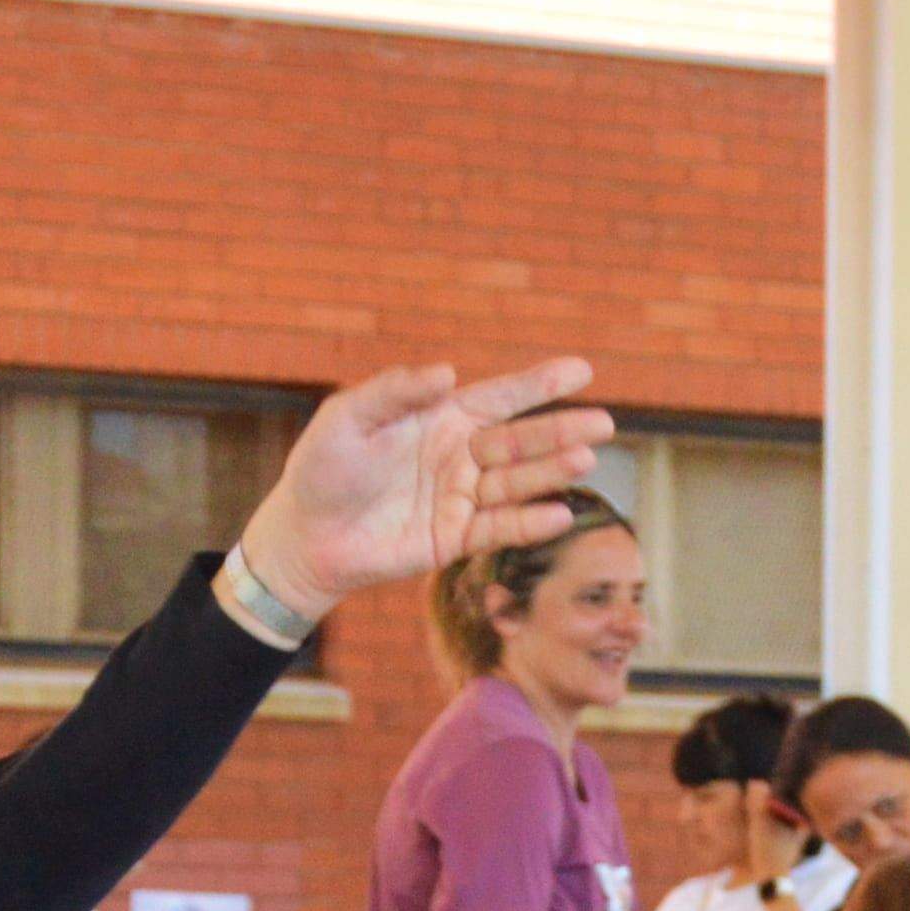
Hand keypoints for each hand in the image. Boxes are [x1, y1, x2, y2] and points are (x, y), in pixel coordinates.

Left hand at [238, 357, 614, 616]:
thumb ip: (395, 392)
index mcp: (441, 418)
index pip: (501, 397)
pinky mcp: (456, 540)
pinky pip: (499, 529)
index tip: (581, 370)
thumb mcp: (348, 418)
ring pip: (517, 483)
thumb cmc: (323, 468)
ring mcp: (462, 498)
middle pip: (521, 440)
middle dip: (561, 431)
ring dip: (552, 472)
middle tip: (603, 424)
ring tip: (585, 459)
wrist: (306, 535)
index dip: (540, 384)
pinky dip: (529, 522)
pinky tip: (558, 513)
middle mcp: (460, 455)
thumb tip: (448, 372)